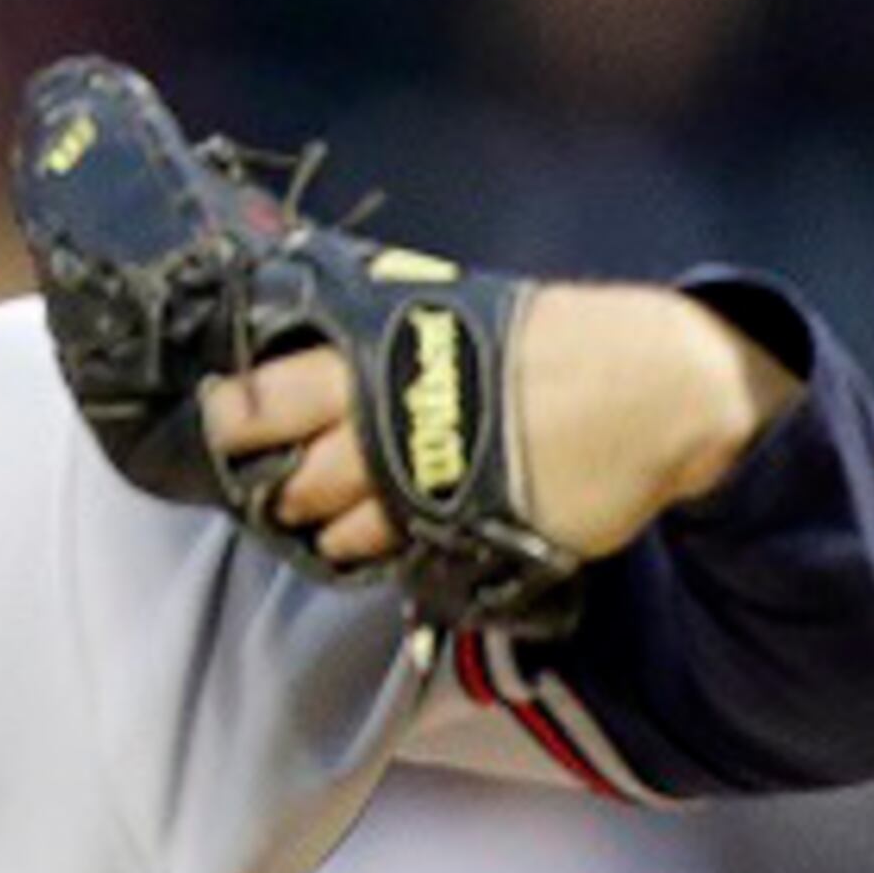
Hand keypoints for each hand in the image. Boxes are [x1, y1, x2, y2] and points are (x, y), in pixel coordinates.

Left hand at [197, 282, 800, 568]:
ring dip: (328, 528)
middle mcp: (381, 429)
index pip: (264, 397)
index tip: (219, 423)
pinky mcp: (459, 539)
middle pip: (288, 477)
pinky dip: (383, 553)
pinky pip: (395, 559)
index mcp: (376, 359)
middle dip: (276, 486)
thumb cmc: (564, 340)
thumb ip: (392, 343)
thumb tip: (334, 354)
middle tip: (282, 480)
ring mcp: (419, 492)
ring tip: (343, 513)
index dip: (233, 419)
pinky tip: (394, 536)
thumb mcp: (461, 313)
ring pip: (335, 531)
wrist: (655, 389)